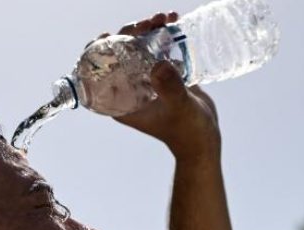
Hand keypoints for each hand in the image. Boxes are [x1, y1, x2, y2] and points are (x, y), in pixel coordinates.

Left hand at [100, 12, 221, 161]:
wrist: (205, 137)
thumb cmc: (188, 131)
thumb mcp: (178, 108)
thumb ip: (169, 89)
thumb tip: (159, 65)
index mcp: (122, 102)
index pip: (99, 73)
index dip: (99, 51)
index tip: (107, 35)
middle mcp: (130, 90)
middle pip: (120, 54)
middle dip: (130, 34)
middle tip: (148, 23)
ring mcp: (147, 82)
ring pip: (139, 49)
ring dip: (148, 31)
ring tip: (163, 18)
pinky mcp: (163, 75)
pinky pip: (157, 50)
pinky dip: (163, 35)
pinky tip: (173, 21)